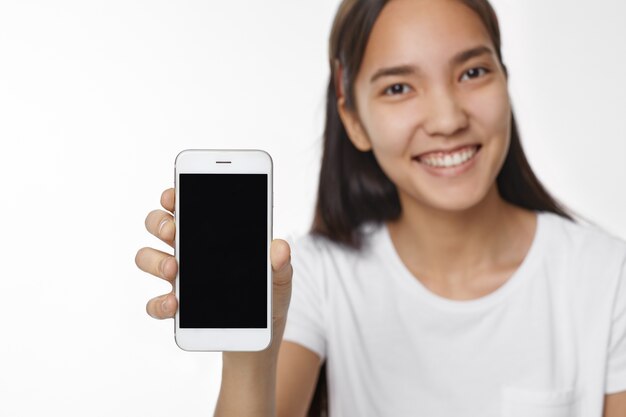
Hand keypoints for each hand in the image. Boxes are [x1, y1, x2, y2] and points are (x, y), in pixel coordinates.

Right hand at [135, 188, 292, 343]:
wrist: (261, 338)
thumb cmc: (268, 298)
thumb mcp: (281, 278)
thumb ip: (281, 263)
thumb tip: (279, 248)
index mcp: (214, 236)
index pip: (186, 206)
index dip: (175, 196)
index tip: (174, 195)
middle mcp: (190, 252)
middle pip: (158, 225)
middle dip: (159, 222)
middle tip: (173, 231)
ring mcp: (180, 279)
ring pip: (148, 258)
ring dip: (155, 260)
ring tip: (175, 269)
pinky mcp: (177, 310)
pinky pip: (155, 304)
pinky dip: (159, 303)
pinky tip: (175, 304)